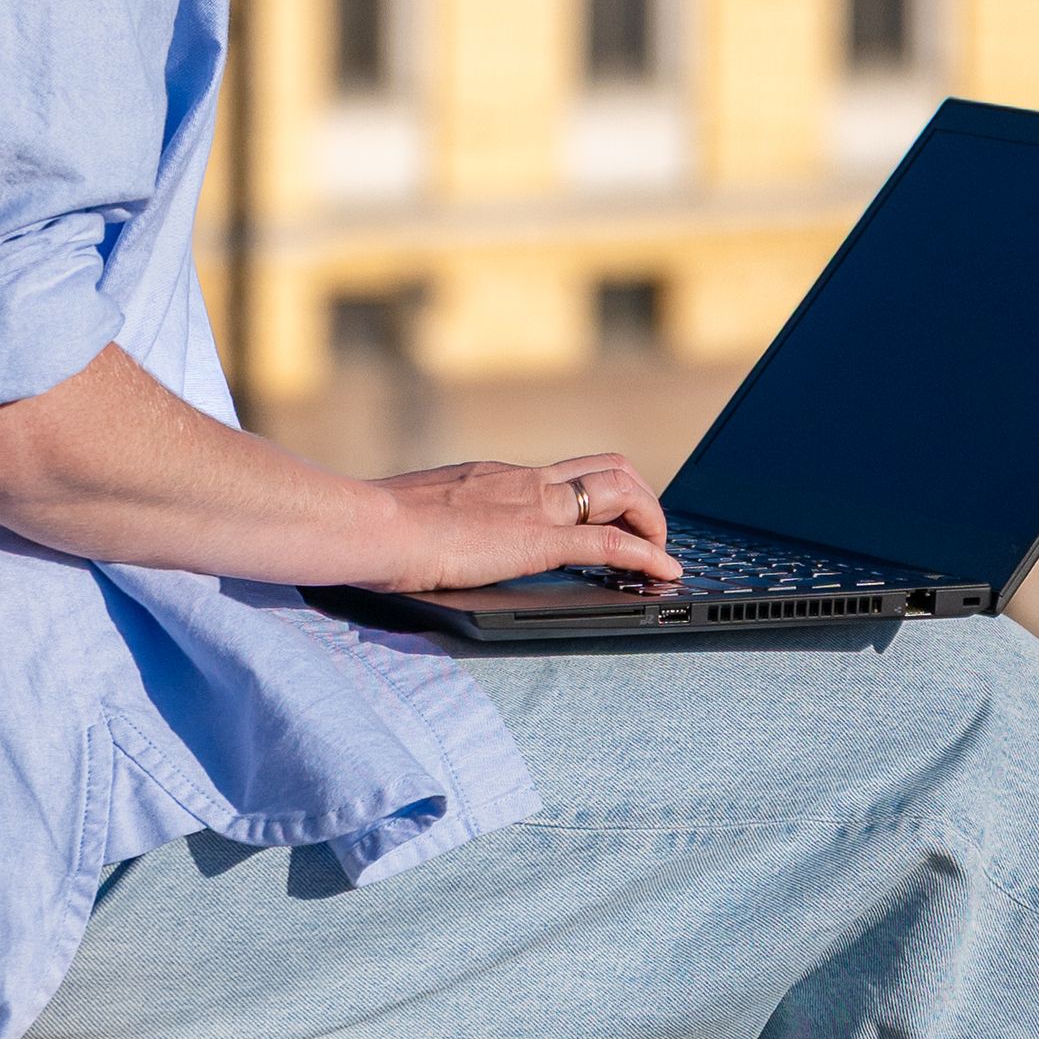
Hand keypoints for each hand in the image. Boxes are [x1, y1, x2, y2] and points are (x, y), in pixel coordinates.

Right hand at [349, 449, 675, 594]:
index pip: (564, 472)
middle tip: (649, 534)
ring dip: (654, 521)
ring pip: (622, 490)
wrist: (372, 525)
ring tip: (663, 554)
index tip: (609, 516)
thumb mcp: (419, 514)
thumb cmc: (378, 527)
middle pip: (608, 467)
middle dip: (642, 497)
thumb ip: (439, 520)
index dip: (599, 492)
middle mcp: (525, 480)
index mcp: (496, 475)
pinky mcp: (539, 539)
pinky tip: (666, 572)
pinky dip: (649, 555)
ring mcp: (535, 506)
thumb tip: (425, 537)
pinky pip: (612, 541)